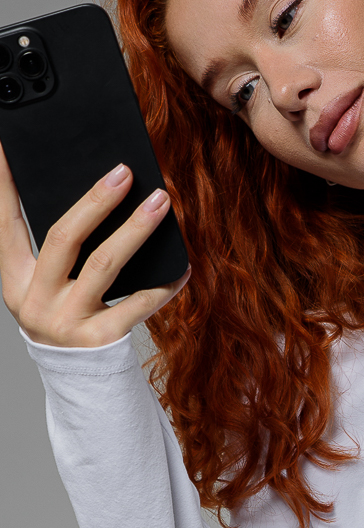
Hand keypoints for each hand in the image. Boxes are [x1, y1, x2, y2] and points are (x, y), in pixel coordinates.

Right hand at [0, 142, 188, 348]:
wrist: (78, 380)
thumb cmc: (66, 319)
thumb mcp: (46, 288)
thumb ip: (58, 252)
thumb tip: (95, 198)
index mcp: (16, 280)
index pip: (7, 224)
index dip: (6, 186)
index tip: (7, 148)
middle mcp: (36, 300)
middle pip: (64, 238)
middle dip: (95, 201)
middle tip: (123, 171)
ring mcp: (68, 321)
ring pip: (105, 265)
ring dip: (136, 229)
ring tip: (160, 202)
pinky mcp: (101, 340)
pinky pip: (138, 305)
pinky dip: (164, 285)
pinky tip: (182, 266)